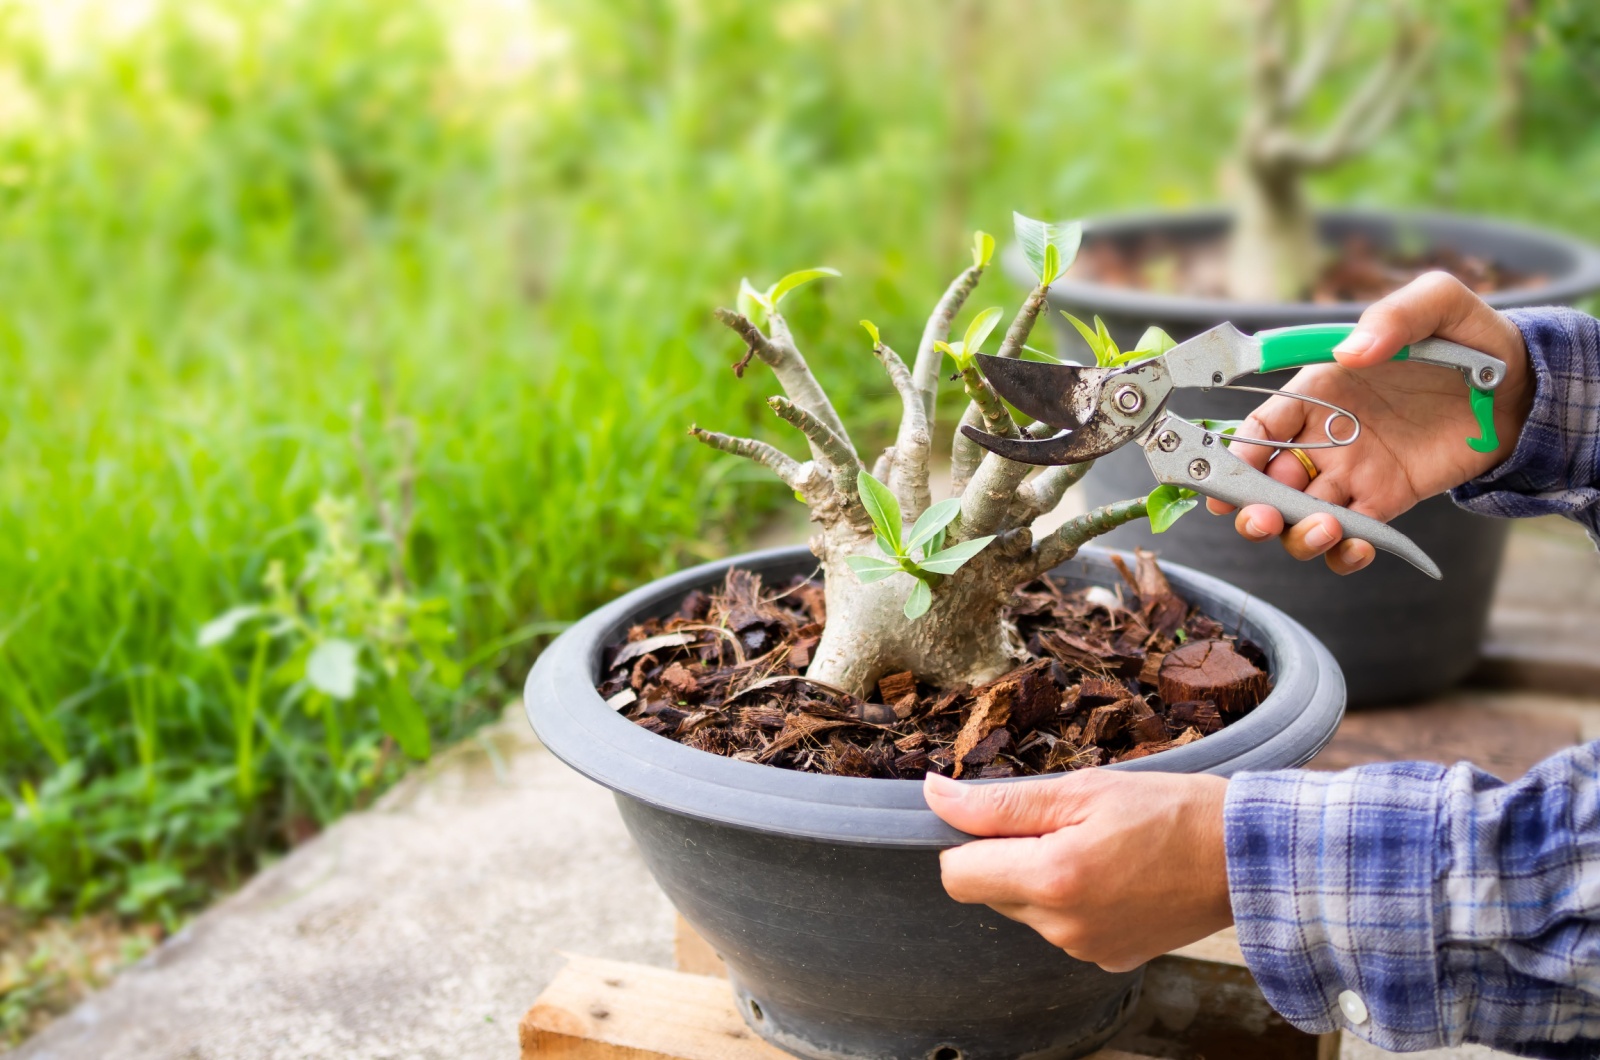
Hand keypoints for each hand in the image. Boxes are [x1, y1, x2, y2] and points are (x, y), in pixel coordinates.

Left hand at [924, 769, 1231, 972]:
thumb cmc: (1170, 811)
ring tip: (1099, 847)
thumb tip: (935, 795)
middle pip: (990, 892)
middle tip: (1066, 824)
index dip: (966, 842)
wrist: (1246, 858)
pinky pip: (1064, 928)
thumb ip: (1000, 802)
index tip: (1000, 818)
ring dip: (1043, 879)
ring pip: (1027, 910)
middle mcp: (1062, 927)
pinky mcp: (1109, 960)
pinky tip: (1116, 876)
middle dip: (1010, 857)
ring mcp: (1086, 950)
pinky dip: (1075, 902)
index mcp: (1051, 879)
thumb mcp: (1083, 789)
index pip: (956, 875)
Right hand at [1208, 271, 1531, 573]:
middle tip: (1260, 517)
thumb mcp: (1436, 305)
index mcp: (1318, 391)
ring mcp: (1353, 474)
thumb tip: (1352, 351)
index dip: (1237, 451)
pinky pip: (1351, 538)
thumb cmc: (1468, 337)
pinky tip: (1357, 546)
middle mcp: (1324, 437)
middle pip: (1266, 483)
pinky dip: (1344, 553)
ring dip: (1296, 534)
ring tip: (1324, 529)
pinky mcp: (1386, 502)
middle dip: (1251, 506)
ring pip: (1300, 516)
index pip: (1260, 427)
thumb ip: (1392, 318)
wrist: (1521, 384)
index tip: (1229, 471)